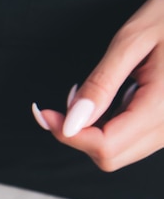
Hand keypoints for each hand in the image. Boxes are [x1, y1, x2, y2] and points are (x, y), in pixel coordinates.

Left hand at [32, 0, 163, 170]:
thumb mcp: (133, 41)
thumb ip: (100, 84)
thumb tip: (71, 122)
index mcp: (163, 106)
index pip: (105, 146)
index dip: (68, 134)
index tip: (46, 114)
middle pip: (109, 156)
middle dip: (78, 134)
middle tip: (68, 101)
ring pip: (118, 152)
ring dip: (92, 132)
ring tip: (89, 96)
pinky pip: (130, 140)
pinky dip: (108, 126)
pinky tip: (108, 100)